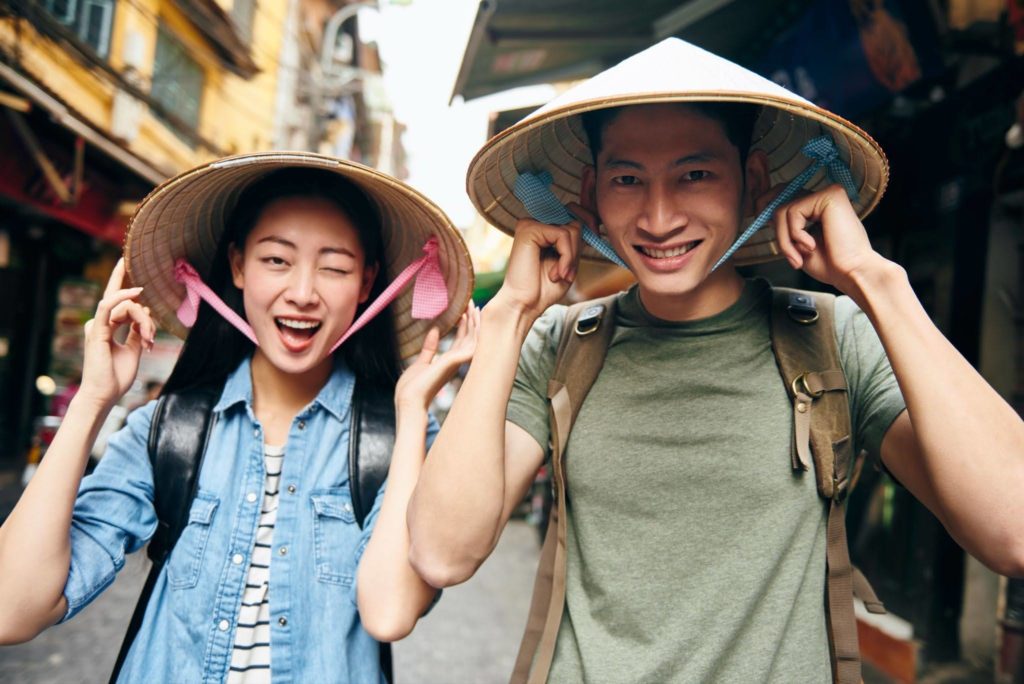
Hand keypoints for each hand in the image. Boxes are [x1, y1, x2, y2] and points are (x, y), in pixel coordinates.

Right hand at [77, 258, 155, 409]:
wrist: (104, 395)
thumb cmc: (117, 377)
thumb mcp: (133, 351)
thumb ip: (137, 332)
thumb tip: (145, 315)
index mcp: (107, 327)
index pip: (118, 303)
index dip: (125, 288)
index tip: (131, 270)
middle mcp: (100, 324)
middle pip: (123, 302)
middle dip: (123, 281)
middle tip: (127, 261)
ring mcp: (97, 326)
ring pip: (126, 306)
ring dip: (144, 320)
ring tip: (150, 340)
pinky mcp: (98, 330)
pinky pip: (109, 306)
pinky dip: (123, 298)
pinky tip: (136, 292)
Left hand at [395, 304, 479, 414]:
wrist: (409, 400)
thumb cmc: (413, 388)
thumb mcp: (421, 363)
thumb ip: (429, 348)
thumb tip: (434, 331)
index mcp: (449, 362)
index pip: (462, 341)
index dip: (465, 326)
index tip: (464, 312)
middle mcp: (456, 362)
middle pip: (470, 337)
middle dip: (473, 320)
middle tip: (472, 302)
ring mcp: (457, 362)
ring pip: (474, 339)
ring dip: (476, 322)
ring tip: (474, 306)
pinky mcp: (455, 361)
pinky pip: (472, 344)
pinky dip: (475, 331)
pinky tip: (475, 319)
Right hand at [492, 205, 590, 319]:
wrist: (524, 304)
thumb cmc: (544, 289)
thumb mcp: (569, 262)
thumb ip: (577, 243)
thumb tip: (591, 224)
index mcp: (544, 230)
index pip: (574, 214)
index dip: (589, 224)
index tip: (593, 241)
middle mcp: (536, 224)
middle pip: (575, 222)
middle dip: (578, 249)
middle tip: (566, 273)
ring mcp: (531, 224)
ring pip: (572, 229)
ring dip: (571, 258)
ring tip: (559, 275)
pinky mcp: (529, 228)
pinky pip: (563, 235)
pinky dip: (566, 257)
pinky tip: (555, 273)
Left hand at [771, 184, 890, 294]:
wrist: (852, 273)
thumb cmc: (831, 265)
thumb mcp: (798, 245)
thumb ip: (784, 228)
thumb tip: (764, 213)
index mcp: (818, 207)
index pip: (783, 195)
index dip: (766, 206)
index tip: (761, 223)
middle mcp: (823, 197)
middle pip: (780, 200)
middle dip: (774, 226)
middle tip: (786, 251)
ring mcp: (827, 194)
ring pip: (782, 209)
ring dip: (785, 239)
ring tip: (799, 257)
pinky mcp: (830, 195)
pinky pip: (793, 211)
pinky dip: (794, 234)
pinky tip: (811, 246)